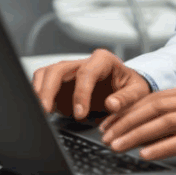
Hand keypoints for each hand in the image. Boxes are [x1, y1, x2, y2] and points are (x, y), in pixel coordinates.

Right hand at [32, 48, 152, 120]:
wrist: (126, 88)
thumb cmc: (131, 87)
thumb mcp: (138, 92)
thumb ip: (126, 98)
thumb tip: (112, 104)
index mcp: (103, 60)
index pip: (86, 73)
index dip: (80, 93)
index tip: (80, 114)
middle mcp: (82, 63)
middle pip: (58, 70)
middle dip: (49, 89)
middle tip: (46, 111)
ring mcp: (69, 73)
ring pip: (46, 74)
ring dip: (39, 91)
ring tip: (39, 111)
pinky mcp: (60, 85)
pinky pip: (43, 84)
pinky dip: (38, 95)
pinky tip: (40, 111)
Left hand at [97, 81, 175, 167]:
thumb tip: (155, 128)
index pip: (156, 97)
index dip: (130, 110)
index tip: (111, 123)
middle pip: (156, 106)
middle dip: (127, 121)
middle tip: (106, 135)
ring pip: (165, 121)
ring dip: (138, 134)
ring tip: (119, 146)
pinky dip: (162, 146)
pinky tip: (146, 154)